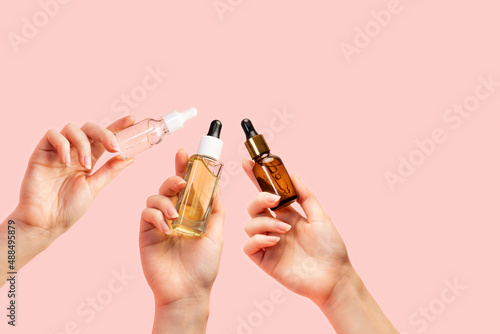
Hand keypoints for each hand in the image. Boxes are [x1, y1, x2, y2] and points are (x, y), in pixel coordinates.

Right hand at [1, 116, 135, 286]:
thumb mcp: (94, 187)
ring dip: (83, 144)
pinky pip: (52, 135)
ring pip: (72, 128)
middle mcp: (74, 152)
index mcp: (89, 159)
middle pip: (90, 128)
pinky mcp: (41, 152)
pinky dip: (62, 145)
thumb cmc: (68, 208)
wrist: (45, 222)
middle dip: (105, 133)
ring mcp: (57, 151)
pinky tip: (66, 162)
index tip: (132, 119)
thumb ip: (110, 170)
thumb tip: (131, 157)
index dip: (118, 127)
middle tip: (114, 147)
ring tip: (85, 165)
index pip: (104, 138)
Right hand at [139, 149, 224, 332]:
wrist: (188, 290)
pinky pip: (146, 214)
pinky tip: (167, 228)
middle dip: (174, 176)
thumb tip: (216, 185)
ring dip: (165, 200)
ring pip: (155, 196)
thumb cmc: (203, 265)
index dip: (185, 167)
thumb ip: (214, 209)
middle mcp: (174, 213)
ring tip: (176, 216)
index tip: (187, 153)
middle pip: (169, 185)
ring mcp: (160, 222)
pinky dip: (156, 216)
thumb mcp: (216, 233)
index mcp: (191, 211)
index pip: (187, 184)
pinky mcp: (147, 232)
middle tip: (180, 180)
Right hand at [242, 159, 396, 333]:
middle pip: (253, 207)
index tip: (247, 163)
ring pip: (249, 224)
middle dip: (259, 199)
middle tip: (274, 200)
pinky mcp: (264, 259)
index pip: (266, 194)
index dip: (255, 178)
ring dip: (264, 222)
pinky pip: (248, 245)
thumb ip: (305, 196)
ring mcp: (268, 243)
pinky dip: (258, 239)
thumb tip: (293, 175)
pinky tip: (275, 241)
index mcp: (287, 215)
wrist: (333, 276)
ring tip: (284, 230)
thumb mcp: (321, 216)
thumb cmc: (331, 248)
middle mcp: (275, 227)